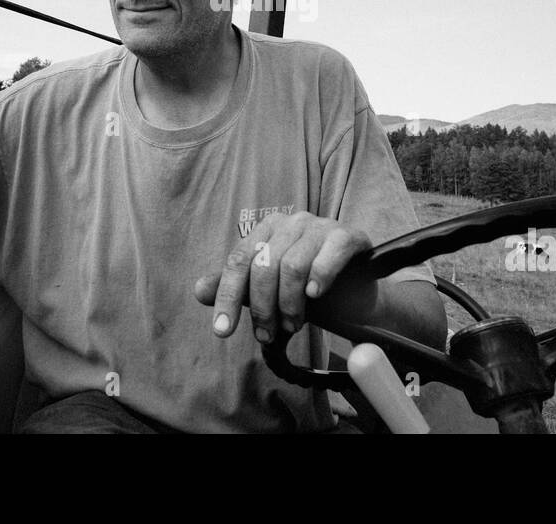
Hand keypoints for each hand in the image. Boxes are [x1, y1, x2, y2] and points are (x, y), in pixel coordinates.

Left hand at [194, 212, 374, 343]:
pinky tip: (315, 296)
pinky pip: (327, 257)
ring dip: (290, 304)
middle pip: (264, 266)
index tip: (222, 331)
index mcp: (266, 229)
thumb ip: (236, 288)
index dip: (227, 297)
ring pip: (293, 265)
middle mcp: (291, 221)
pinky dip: (319, 278)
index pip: (238, 261)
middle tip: (268, 334)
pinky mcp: (347, 235)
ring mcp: (320, 225)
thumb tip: (198, 290)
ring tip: (293, 325)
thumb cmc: (307, 288)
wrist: (357, 290)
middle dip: (262, 308)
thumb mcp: (268, 290)